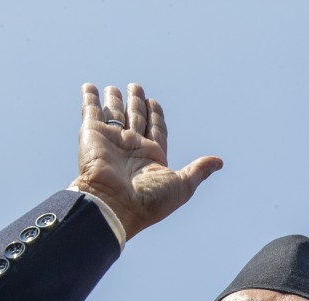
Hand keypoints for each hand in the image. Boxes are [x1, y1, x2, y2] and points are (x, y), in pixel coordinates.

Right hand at [70, 83, 222, 238]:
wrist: (114, 205)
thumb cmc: (149, 201)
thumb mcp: (182, 185)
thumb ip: (198, 170)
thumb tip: (219, 162)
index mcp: (152, 157)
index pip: (156, 130)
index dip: (156, 116)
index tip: (154, 102)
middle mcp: (132, 147)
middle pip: (136, 119)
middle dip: (137, 103)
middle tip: (136, 87)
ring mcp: (111, 140)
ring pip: (114, 114)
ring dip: (115, 100)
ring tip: (117, 87)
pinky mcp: (91, 134)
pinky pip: (91, 111)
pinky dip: (89, 98)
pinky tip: (90, 87)